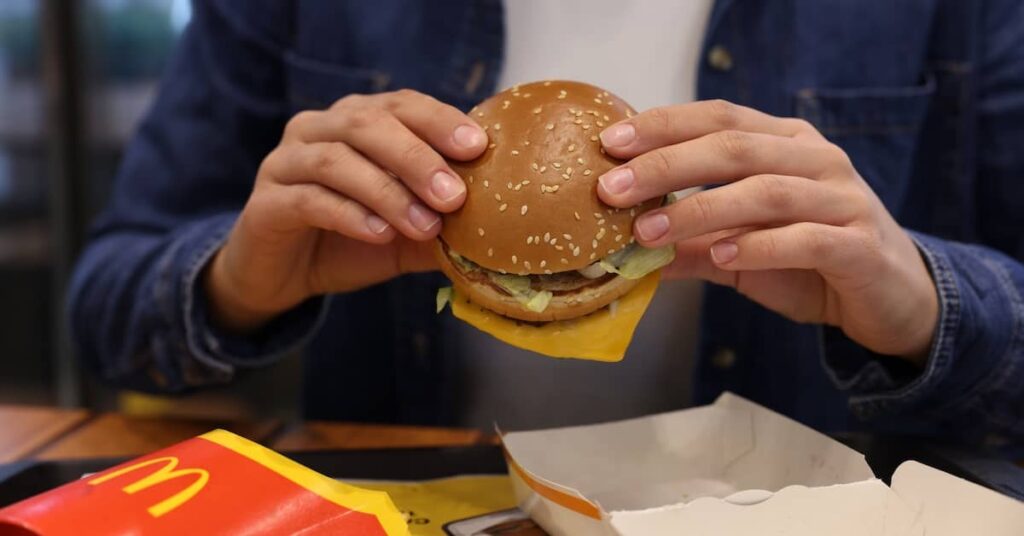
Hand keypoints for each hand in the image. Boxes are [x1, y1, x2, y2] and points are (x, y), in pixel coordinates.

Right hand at [205, 89, 486, 331]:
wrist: (283, 276)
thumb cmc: (351, 241)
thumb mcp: (408, 234)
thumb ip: (445, 225)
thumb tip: (501, 232)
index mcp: (356, 122)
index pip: (400, 104)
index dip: (438, 120)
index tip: (478, 146)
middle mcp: (318, 129)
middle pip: (367, 124)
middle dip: (417, 157)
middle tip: (455, 195)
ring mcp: (285, 162)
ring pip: (336, 160)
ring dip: (388, 191)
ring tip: (424, 225)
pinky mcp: (266, 203)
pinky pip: (309, 199)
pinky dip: (350, 215)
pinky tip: (381, 234)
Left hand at [597, 100, 937, 363]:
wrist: (893, 298)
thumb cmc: (809, 262)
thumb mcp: (738, 251)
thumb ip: (688, 244)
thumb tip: (623, 250)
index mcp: (785, 143)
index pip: (719, 117)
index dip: (663, 125)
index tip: (610, 144)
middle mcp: (816, 159)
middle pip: (735, 147)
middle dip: (667, 164)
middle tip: (613, 189)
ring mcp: (843, 199)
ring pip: (765, 191)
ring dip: (700, 210)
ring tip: (650, 232)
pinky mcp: (860, 245)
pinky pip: (805, 238)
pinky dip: (759, 246)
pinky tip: (720, 256)